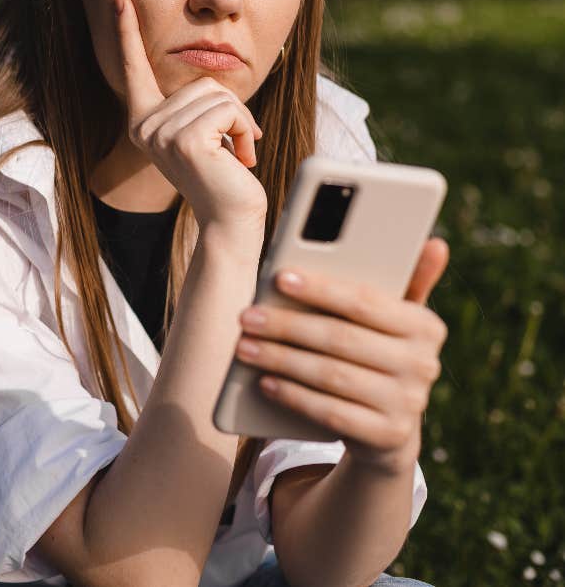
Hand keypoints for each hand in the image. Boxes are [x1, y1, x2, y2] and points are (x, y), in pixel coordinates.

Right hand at [115, 0, 267, 231]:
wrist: (230, 218)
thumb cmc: (222, 176)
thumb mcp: (204, 133)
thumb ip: (198, 105)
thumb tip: (211, 85)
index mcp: (144, 122)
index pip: (135, 71)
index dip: (127, 33)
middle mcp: (145, 126)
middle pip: (202, 82)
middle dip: (231, 110)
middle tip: (233, 146)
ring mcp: (161, 133)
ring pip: (218, 95)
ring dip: (239, 122)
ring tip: (235, 154)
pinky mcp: (185, 139)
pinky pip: (228, 111)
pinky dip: (244, 131)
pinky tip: (240, 159)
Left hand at [235, 237, 449, 474]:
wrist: (389, 429)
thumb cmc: (379, 353)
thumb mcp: (394, 320)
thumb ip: (404, 281)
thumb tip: (435, 243)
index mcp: (426, 325)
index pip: (365, 301)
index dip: (320, 288)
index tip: (279, 277)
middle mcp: (424, 364)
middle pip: (341, 338)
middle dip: (287, 326)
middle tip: (247, 317)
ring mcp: (409, 404)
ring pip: (331, 376)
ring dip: (281, 360)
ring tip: (245, 346)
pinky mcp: (388, 437)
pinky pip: (331, 413)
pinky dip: (294, 396)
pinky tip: (265, 382)